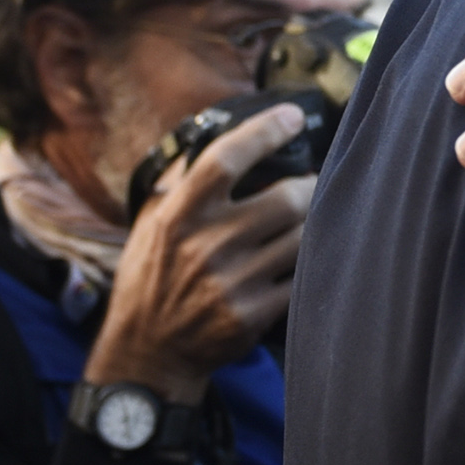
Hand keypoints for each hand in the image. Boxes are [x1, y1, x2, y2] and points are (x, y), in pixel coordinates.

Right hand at [86, 105, 314, 401]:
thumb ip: (180, 180)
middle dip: (311, 187)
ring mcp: (232, 282)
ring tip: (312, 219)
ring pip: (305, 237)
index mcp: (177, 215)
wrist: (147, 350)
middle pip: (288, 198)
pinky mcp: (253, 314)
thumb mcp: (152, 222)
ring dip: (317, 224)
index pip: (225, 159)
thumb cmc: (152, 276)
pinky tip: (314, 258)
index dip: (265, 131)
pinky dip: (315, 264)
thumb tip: (218, 132)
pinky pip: (305, 278)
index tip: (293, 115)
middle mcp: (205, 246)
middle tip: (312, 185)